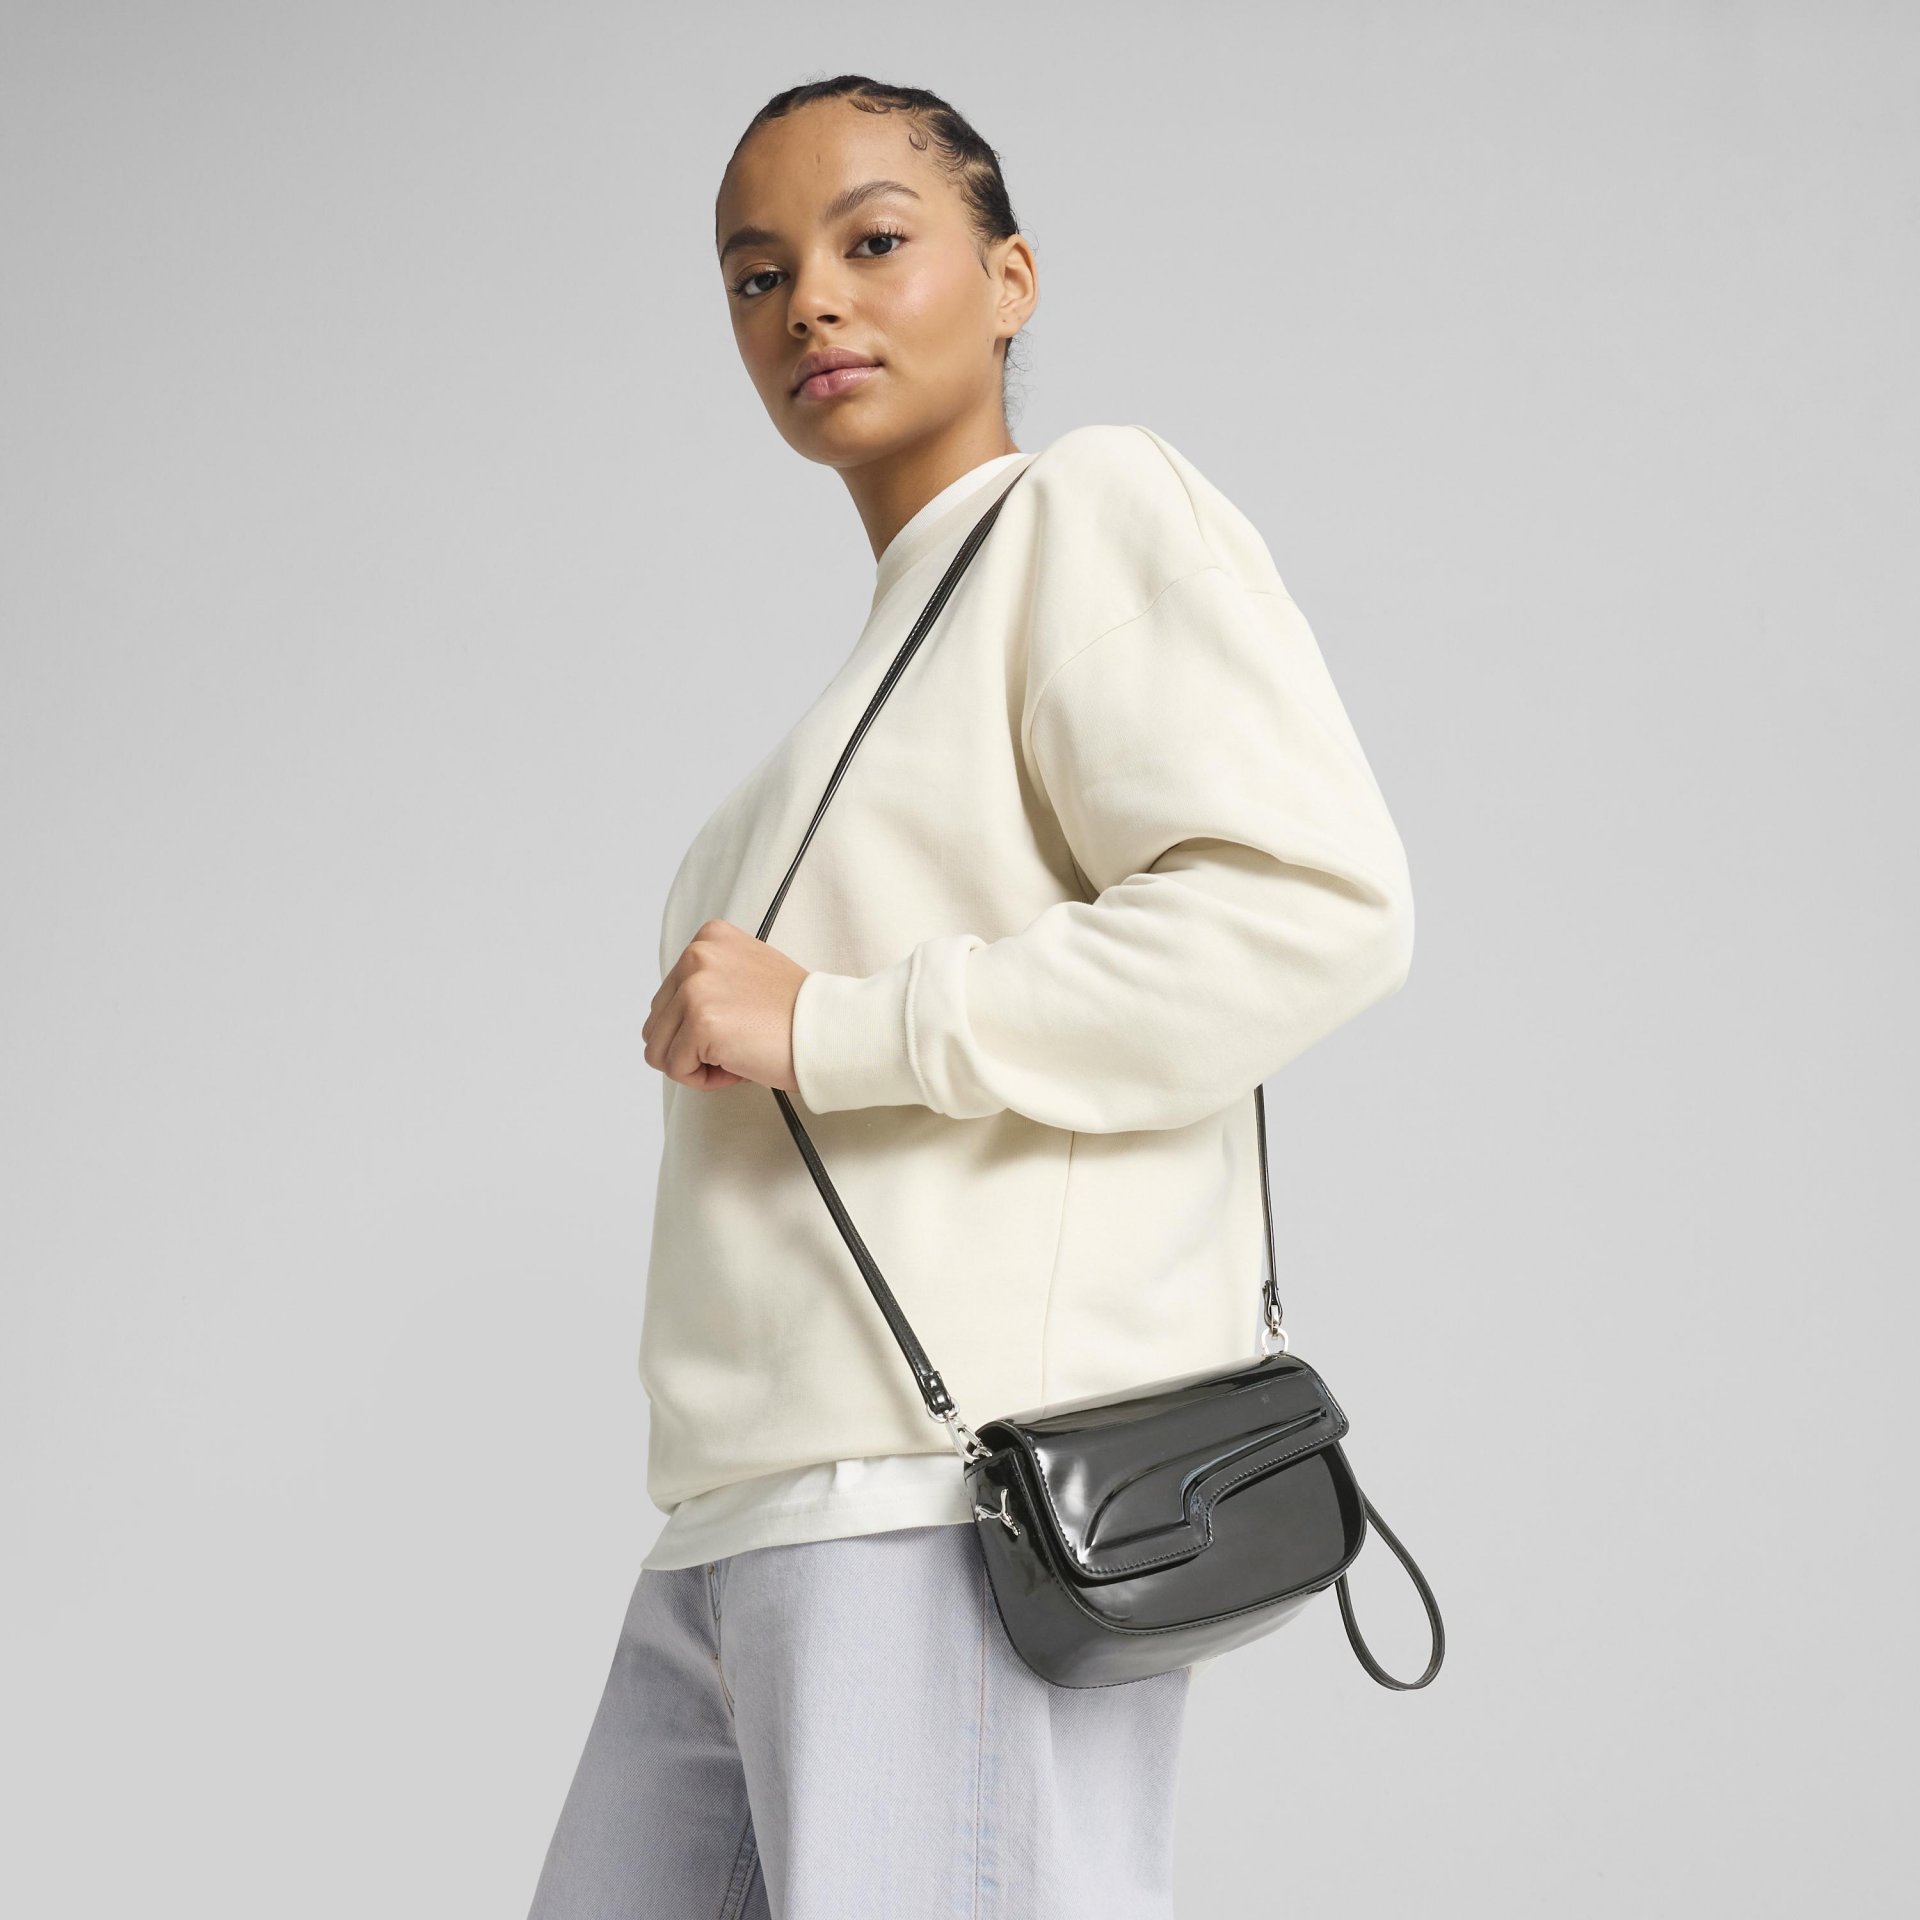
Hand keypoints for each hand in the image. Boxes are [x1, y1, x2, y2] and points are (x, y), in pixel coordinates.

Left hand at [643, 918, 806, 1093]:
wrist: (827, 1031)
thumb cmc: (794, 1013)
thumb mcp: (746, 973)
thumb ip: (708, 981)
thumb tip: (672, 1016)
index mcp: (709, 938)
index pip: (666, 999)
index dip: (698, 1024)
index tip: (739, 1022)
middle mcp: (697, 956)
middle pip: (656, 1024)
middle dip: (692, 1046)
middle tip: (739, 1041)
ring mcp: (696, 988)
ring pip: (658, 1050)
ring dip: (696, 1064)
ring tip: (737, 1052)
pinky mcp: (700, 1022)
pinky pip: (676, 1070)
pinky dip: (705, 1079)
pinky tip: (738, 1064)